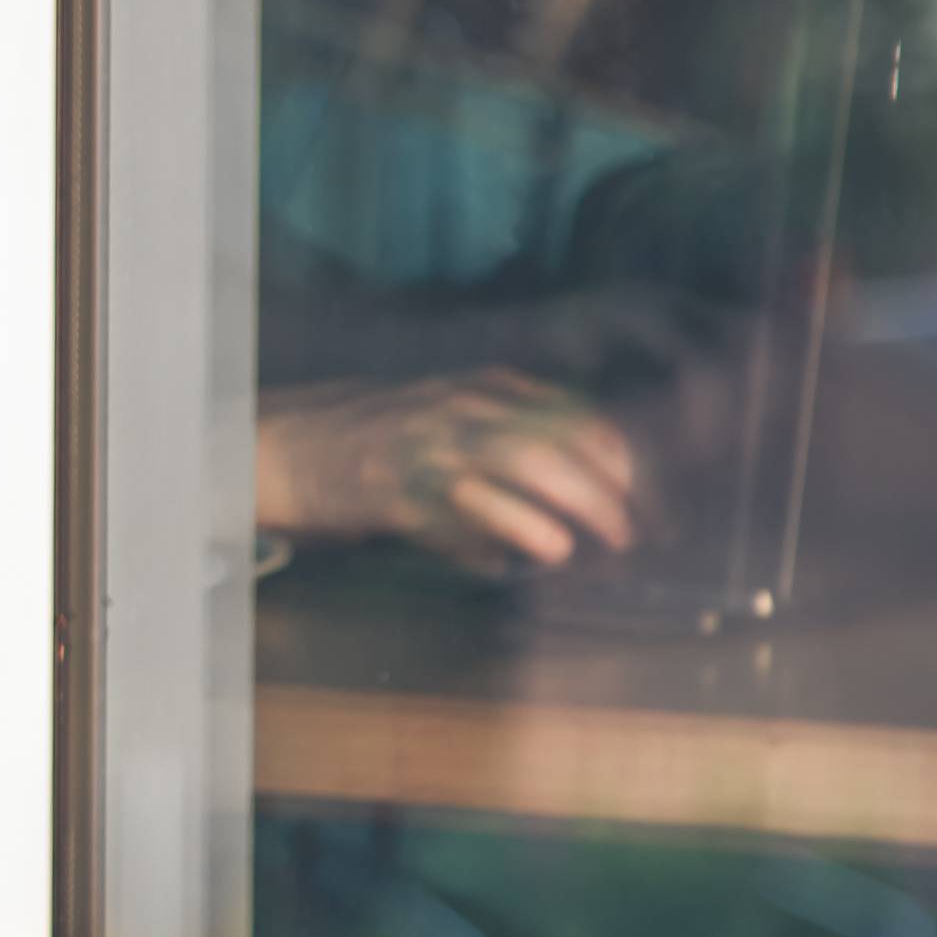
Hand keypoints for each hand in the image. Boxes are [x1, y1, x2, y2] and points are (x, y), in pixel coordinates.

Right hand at [255, 369, 643, 574]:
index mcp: (483, 389)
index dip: (620, 460)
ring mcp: (433, 443)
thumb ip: (508, 442)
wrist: (292, 447)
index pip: (577, 416)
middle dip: (610, 489)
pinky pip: (475, 502)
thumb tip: (570, 498)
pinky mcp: (405, 487)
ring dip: (580, 504)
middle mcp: (463, 406)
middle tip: (634, 530)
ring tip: (606, 540)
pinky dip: (520, 524)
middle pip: (561, 439)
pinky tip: (549, 547)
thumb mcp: (452, 420)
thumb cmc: (380, 443)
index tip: (644, 497)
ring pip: (529, 460)